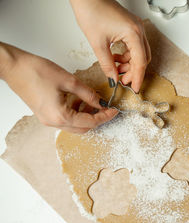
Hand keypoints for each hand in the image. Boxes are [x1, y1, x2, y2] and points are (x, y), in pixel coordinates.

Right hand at [0, 43, 117, 132]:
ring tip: (93, 101)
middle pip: (83, 128)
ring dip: (86, 116)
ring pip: (74, 125)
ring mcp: (48, 120)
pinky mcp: (45, 114)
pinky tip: (79, 100)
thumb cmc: (36, 71)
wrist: (13, 67)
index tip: (114, 110)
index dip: (105, 116)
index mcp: (61, 116)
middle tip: (106, 107)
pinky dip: (76, 113)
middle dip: (97, 119)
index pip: (90, 122)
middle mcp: (54, 122)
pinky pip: (65, 119)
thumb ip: (87, 94)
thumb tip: (100, 102)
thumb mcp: (69, 80)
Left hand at [70, 0, 150, 92]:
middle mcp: (139, 30)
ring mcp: (136, 27)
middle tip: (123, 80)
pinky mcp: (131, 26)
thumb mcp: (98, 43)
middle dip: (134, 71)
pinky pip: (135, 45)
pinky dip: (127, 54)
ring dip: (129, 63)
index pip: (140, 62)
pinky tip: (115, 57)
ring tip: (115, 68)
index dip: (137, 78)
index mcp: (133, 34)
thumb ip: (107, 64)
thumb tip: (113, 78)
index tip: (134, 89)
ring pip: (139, 52)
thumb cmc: (91, 11)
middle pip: (143, 58)